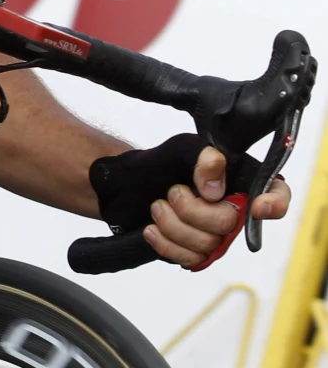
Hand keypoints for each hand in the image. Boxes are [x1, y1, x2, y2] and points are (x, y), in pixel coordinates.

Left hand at [144, 145, 290, 268]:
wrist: (134, 184)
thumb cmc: (164, 164)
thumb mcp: (181, 149)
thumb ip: (203, 158)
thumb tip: (215, 189)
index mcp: (238, 179)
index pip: (275, 191)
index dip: (275, 202)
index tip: (256, 207)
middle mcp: (234, 209)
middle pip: (230, 223)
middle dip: (192, 210)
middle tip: (173, 191)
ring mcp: (217, 234)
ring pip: (207, 245)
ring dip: (172, 224)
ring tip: (158, 205)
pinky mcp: (198, 254)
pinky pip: (190, 260)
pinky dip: (165, 243)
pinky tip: (153, 228)